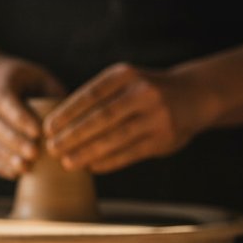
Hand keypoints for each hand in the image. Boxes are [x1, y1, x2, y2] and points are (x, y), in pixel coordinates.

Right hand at [0, 59, 64, 178]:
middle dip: (13, 140)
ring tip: (24, 168)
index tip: (38, 132)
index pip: (3, 98)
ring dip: (6, 156)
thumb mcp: (45, 81)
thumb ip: (53, 97)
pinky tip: (14, 173)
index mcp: (0, 78)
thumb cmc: (34, 83)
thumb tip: (68, 123)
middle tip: (33, 154)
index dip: (19, 117)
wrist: (5, 83)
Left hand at [44, 63, 210, 173]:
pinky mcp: (164, 138)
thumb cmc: (144, 91)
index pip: (89, 95)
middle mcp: (142, 93)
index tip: (47, 128)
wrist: (195, 95)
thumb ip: (99, 98)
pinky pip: (130, 152)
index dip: (66, 113)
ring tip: (66, 162)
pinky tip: (91, 167)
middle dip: (72, 135)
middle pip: (100, 118)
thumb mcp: (125, 82)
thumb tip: (58, 123)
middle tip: (51, 148)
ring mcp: (156, 116)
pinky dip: (109, 161)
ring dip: (87, 152)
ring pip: (114, 138)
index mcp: (125, 75)